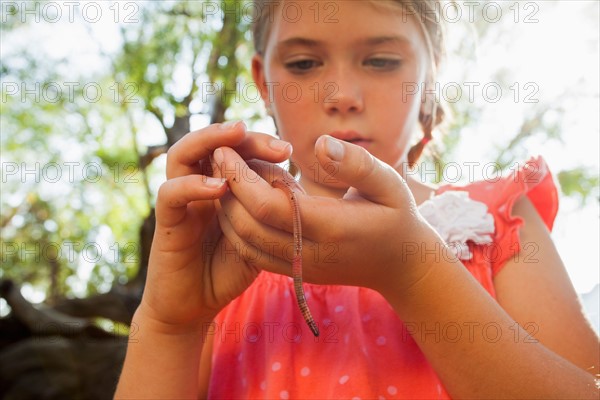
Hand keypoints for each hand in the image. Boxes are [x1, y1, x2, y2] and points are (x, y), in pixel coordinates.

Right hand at [139, 122, 292, 330]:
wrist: (196, 306)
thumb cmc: (229, 269)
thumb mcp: (260, 237)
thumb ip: (269, 212)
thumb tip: (298, 188)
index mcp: (222, 186)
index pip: (235, 150)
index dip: (259, 144)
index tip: (287, 151)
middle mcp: (198, 186)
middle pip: (211, 143)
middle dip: (241, 136)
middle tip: (272, 144)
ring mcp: (181, 202)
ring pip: (182, 154)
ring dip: (209, 140)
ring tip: (236, 135)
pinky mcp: (166, 223)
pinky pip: (171, 194)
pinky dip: (193, 185)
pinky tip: (219, 187)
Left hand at [212, 135, 439, 295]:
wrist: (401, 266)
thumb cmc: (396, 216)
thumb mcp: (389, 183)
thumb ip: (356, 164)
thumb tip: (320, 144)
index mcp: (332, 228)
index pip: (269, 207)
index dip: (240, 179)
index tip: (224, 149)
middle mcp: (310, 254)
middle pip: (248, 226)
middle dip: (225, 190)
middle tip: (215, 156)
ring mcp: (300, 268)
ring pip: (245, 244)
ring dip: (226, 209)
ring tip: (222, 174)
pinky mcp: (295, 273)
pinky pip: (253, 255)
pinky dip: (237, 228)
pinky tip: (237, 201)